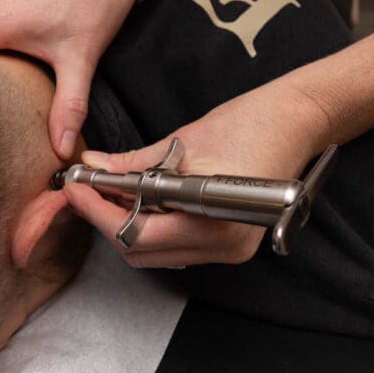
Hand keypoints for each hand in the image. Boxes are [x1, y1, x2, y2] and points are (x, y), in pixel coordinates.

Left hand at [63, 79, 331, 267]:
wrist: (298, 120)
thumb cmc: (249, 122)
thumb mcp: (182, 141)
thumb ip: (133, 163)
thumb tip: (92, 166)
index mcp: (214, 223)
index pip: (136, 234)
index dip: (98, 212)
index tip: (75, 187)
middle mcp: (223, 247)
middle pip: (142, 252)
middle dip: (106, 221)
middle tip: (85, 187)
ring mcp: (229, 250)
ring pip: (155, 252)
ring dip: (126, 224)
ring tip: (107, 189)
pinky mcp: (230, 243)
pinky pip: (175, 244)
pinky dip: (150, 225)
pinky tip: (136, 198)